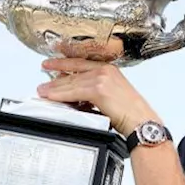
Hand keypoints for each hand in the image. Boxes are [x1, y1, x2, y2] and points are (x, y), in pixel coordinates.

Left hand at [36, 49, 157, 133]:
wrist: (142, 121)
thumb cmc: (132, 114)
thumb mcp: (113, 96)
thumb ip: (95, 91)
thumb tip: (78, 94)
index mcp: (110, 69)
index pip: (81, 63)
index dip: (64, 63)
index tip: (51, 63)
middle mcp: (106, 70)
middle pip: (74, 72)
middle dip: (55, 77)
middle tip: (42, 81)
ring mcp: (102, 78)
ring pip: (72, 82)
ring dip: (55, 88)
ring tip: (43, 91)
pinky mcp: (98, 89)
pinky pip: (74, 92)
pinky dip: (60, 94)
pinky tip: (52, 96)